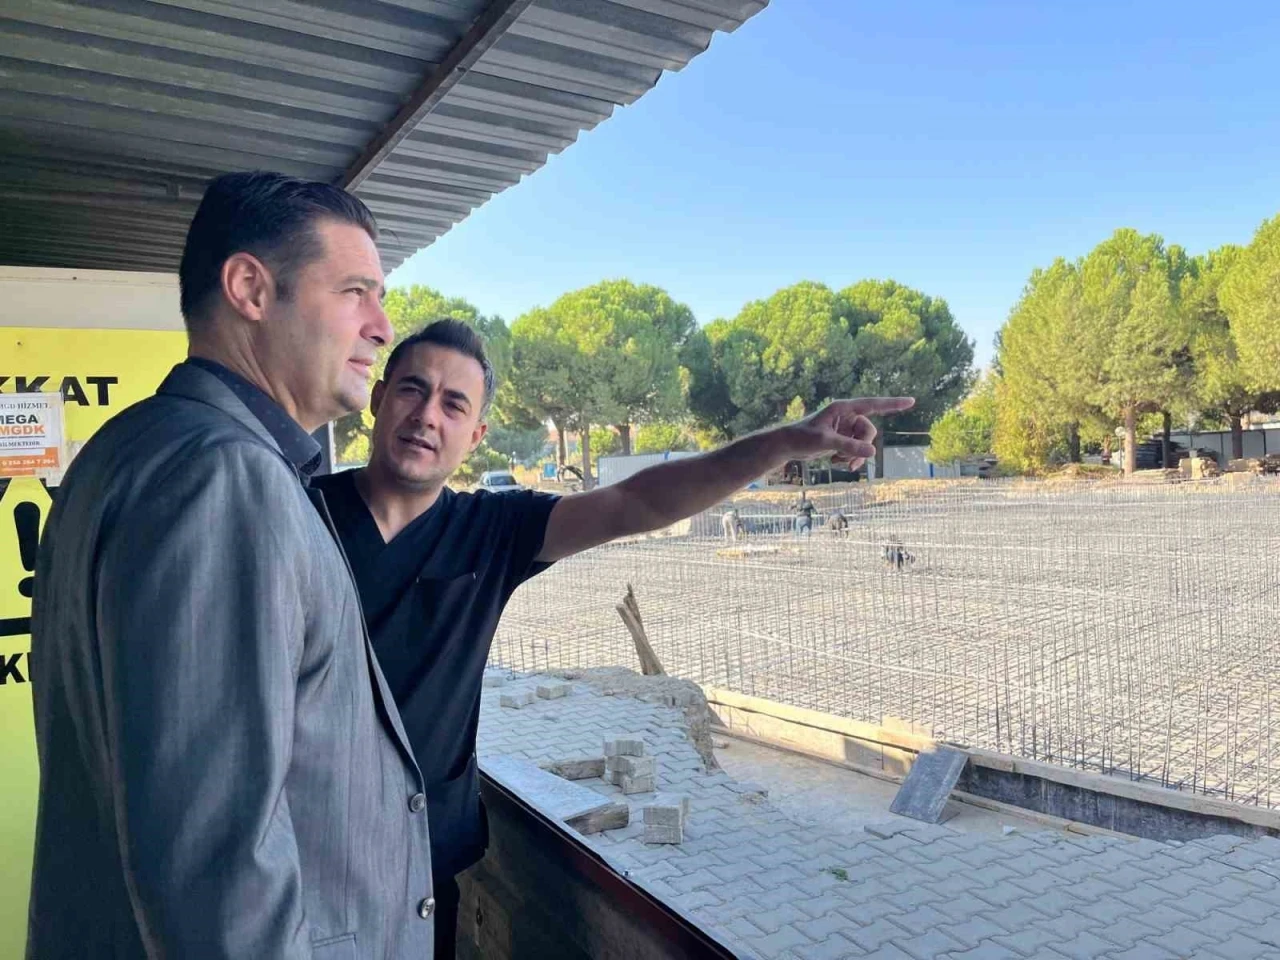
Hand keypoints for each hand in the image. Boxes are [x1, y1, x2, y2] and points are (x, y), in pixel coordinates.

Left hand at [784, 397, 915, 468]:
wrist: (787, 445)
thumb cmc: (802, 437)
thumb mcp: (826, 442)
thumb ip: (849, 447)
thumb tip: (873, 452)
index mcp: (843, 408)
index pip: (873, 404)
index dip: (893, 403)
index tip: (911, 401)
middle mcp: (847, 416)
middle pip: (869, 432)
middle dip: (862, 448)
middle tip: (851, 463)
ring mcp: (845, 428)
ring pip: (863, 443)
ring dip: (855, 456)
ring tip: (840, 464)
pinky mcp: (842, 439)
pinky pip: (855, 449)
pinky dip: (848, 457)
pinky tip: (834, 461)